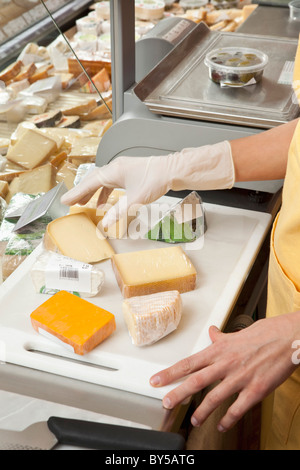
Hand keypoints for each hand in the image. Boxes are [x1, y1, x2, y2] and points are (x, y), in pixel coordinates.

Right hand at [61, 141, 233, 227]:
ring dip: (93, 192)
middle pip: (93, 180)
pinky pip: (111, 182)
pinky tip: (107, 203)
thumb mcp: (135, 199)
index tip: (65, 200)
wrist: (172, 170)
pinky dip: (106, 192)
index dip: (76, 192)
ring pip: (102, 181)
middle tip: (71, 203)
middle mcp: (116, 167)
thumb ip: (118, 212)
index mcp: (113, 171)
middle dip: (81, 192)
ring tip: (86, 205)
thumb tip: (105, 224)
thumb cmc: (156, 180)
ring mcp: (122, 169)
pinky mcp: (129, 172)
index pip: (89, 182)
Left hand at [150, 312, 299, 431]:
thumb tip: (212, 332)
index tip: (156, 380)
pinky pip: (238, 408)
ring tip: (195, 421)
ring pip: (214, 397)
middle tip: (165, 404)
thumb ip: (221, 337)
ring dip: (202, 411)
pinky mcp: (255, 389)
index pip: (189, 363)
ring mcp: (240, 378)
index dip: (170, 373)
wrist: (288, 338)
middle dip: (178, 394)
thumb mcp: (238, 333)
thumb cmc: (265, 334)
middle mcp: (226, 364)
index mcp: (219, 350)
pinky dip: (228, 419)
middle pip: (195, 381)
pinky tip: (221, 424)